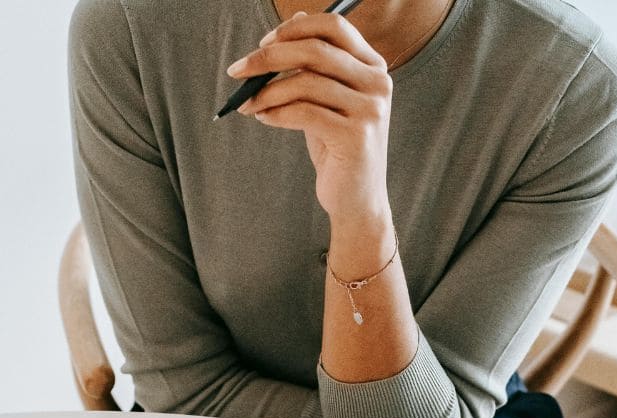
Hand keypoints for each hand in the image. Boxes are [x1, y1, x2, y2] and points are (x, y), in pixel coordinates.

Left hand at [227, 11, 392, 222]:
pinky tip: (263, 119)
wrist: (357, 199)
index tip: (264, 42)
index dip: (295, 29)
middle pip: (315, 50)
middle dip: (269, 57)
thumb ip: (317, 64)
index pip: (335, 26)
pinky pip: (303, 113)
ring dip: (266, 92)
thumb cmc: (338, 148)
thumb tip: (295, 19)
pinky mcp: (356, 136)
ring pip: (305, 82)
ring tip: (249, 104)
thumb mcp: (328, 100)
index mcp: (374, 67)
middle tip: (238, 70)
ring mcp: (370, 110)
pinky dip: (276, 113)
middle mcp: (378, 84)